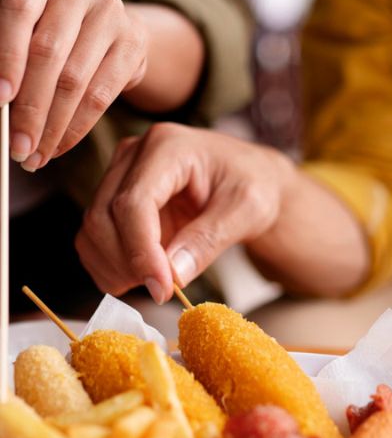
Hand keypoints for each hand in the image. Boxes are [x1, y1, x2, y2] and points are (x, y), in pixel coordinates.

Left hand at [0, 0, 146, 170]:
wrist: (105, 28)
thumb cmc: (48, 32)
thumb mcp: (22, 30)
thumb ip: (6, 54)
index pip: (18, 12)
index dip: (7, 57)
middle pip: (50, 52)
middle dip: (30, 107)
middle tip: (17, 147)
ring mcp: (112, 12)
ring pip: (77, 79)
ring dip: (52, 125)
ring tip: (35, 155)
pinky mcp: (134, 42)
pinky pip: (103, 94)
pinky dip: (77, 127)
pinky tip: (60, 145)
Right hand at [76, 123, 292, 302]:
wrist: (251, 179)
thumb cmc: (254, 185)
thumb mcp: (248, 209)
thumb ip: (210, 239)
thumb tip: (173, 275)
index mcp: (168, 146)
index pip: (133, 202)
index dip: (141, 251)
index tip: (163, 288)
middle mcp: (133, 154)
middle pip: (103, 218)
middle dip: (128, 265)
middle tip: (164, 292)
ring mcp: (118, 175)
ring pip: (91, 232)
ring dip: (116, 270)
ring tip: (158, 283)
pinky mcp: (113, 199)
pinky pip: (93, 241)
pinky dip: (111, 269)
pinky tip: (145, 276)